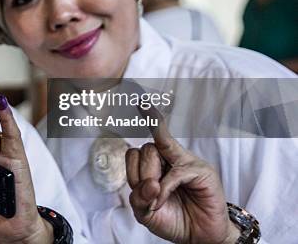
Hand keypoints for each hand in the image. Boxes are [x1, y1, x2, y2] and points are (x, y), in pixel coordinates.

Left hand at [125, 112, 239, 243]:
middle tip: (150, 192)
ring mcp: (187, 163)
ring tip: (157, 199)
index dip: (132, 155)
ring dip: (149, 179)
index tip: (140, 104)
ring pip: (155, 152)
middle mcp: (171, 160)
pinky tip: (160, 202)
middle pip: (144, 149)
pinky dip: (163, 191)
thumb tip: (150, 184)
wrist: (199, 238)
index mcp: (157, 166)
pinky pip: (174, 174)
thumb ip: (139, 197)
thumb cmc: (173, 220)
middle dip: (141, 174)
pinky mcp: (202, 172)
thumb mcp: (145, 212)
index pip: (138, 149)